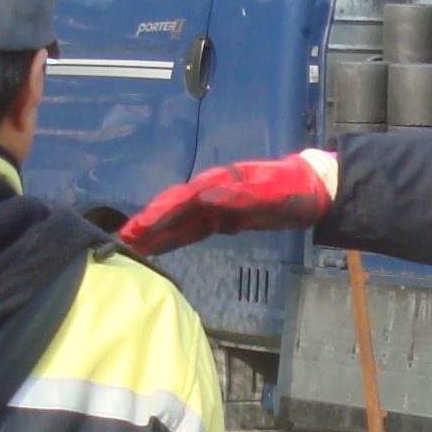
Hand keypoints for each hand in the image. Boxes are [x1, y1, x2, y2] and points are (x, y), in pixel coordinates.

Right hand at [119, 152, 336, 257]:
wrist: (312, 190)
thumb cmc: (293, 190)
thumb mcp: (272, 192)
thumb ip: (241, 195)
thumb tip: (206, 196)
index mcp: (218, 184)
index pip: (180, 201)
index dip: (156, 216)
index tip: (134, 230)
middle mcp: (211, 193)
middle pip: (172, 210)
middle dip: (145, 225)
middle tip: (119, 241)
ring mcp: (215, 206)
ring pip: (178, 222)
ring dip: (154, 234)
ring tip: (129, 247)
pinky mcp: (222, 219)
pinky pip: (191, 230)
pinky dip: (172, 238)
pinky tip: (157, 248)